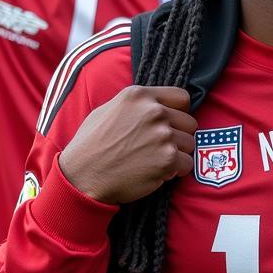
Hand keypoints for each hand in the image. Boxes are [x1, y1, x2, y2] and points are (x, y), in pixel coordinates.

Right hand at [58, 86, 196, 204]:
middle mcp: (154, 112)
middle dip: (179, 135)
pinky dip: (176, 171)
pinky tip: (157, 172)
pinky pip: (187, 164)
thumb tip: (155, 106)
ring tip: (155, 160)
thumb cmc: (90, 145)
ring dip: (177, 154)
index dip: (179, 112)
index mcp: (139, 95)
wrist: (81, 176)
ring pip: (190, 143)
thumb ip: (136, 105)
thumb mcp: (108, 110)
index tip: (171, 123)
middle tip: (159, 147)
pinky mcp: (167, 159)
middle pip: (189, 122)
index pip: (182, 97)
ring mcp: (163, 135)